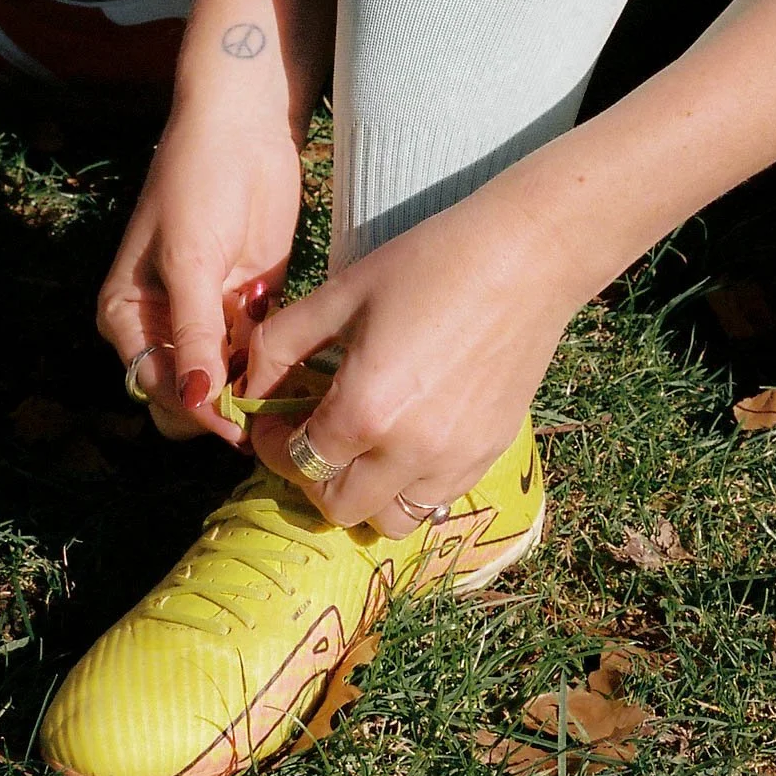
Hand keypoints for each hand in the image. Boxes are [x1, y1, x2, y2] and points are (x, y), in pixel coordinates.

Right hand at [98, 104, 301, 443]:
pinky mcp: (248, 298)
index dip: (195, 411)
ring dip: (254, 391)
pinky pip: (257, 348)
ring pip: (227, 375)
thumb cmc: (197, 184)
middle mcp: (163, 320)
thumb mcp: (190, 261)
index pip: (156, 384)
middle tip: (268, 421)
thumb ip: (195, 333)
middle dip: (221, 408)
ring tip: (293, 408)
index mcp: (126, 313)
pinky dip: (275, 364)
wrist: (242, 127)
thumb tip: (196, 402)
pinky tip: (304, 378)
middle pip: (188, 390)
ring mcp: (208, 311)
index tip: (237, 430)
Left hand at [243, 190, 574, 532]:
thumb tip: (250, 382)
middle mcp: (411, 452)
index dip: (272, 442)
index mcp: (365, 411)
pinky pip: (439, 499)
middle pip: (339, 507)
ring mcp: (457, 460)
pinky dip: (412, 484)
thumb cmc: (430, 262)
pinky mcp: (492, 452)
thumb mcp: (342, 292)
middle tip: (311, 433)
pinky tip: (409, 434)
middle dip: (312, 477)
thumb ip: (282, 343)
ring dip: (365, 493)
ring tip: (362, 445)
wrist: (526, 256)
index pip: (297, 461)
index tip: (272, 417)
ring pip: (393, 519)